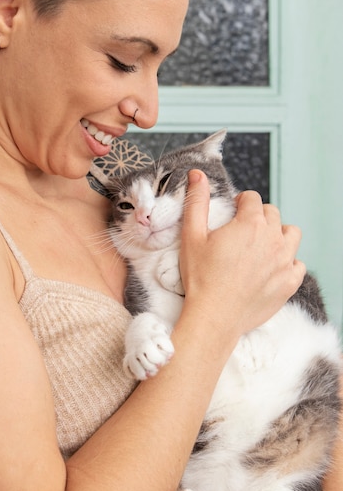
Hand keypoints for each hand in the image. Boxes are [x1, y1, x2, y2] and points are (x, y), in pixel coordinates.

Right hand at [179, 170, 305, 336]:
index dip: (241, 203)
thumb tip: (197, 174)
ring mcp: (285, 261)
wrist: (214, 317)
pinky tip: (270, 268)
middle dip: (258, 216)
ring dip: (277, 234)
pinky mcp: (290, 282)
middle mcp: (273, 238)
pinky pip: (298, 263)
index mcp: (250, 223)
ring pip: (291, 233)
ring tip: (260, 246)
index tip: (234, 212)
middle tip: (242, 232)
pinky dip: (287, 262)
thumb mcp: (192, 236)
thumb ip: (196, 202)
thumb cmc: (200, 277)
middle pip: (272, 213)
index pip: (253, 198)